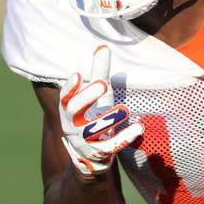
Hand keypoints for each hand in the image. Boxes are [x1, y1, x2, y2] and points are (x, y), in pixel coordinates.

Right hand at [59, 46, 143, 177]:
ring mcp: (83, 141)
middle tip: (103, 84)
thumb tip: (103, 46)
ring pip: (93, 130)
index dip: (70, 87)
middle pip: (74, 110)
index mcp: (69, 110)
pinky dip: (124, 138)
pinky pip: (110, 147)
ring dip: (109, 118)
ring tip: (124, 109)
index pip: (65, 97)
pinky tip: (139, 128)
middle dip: (87, 97)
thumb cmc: (93, 118)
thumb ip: (98, 73)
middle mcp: (72, 125)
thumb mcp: (95, 97)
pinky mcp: (98, 155)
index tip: (77, 74)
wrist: (90, 157)